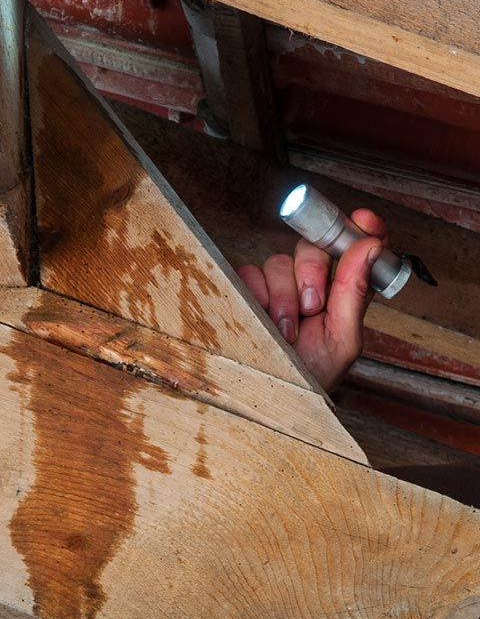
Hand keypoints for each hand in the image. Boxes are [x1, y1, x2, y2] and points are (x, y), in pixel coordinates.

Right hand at [237, 208, 386, 391]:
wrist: (265, 398)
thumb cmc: (309, 376)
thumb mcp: (342, 340)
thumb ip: (354, 291)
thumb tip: (371, 245)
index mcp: (343, 293)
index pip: (355, 248)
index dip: (360, 229)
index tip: (363, 220)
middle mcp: (311, 284)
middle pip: (312, 247)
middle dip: (313, 271)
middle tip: (313, 305)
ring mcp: (276, 287)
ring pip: (278, 261)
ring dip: (283, 296)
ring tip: (284, 330)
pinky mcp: (246, 291)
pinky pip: (248, 272)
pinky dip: (256, 295)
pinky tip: (261, 320)